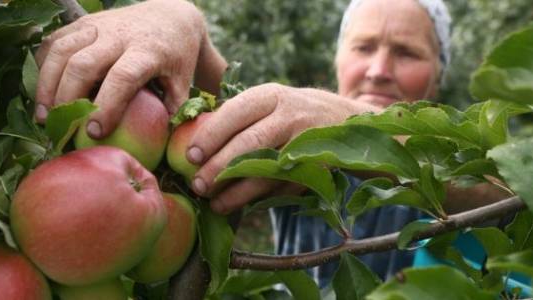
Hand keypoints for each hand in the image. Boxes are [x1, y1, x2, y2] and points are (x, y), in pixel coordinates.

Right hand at [35, 0, 205, 137]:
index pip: (122, 77)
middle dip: (67, 99)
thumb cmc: (175, 58)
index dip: (106, 105)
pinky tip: (42, 93)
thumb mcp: (182, 83)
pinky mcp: (82, 22)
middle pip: (82, 64)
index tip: (94, 133)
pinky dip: (43, 67)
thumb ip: (171, 113)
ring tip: (44, 117)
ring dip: (46, 84)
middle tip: (60, 130)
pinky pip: (54, 41)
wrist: (168, 16)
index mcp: (147, 51)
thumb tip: (157, 148)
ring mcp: (97, 25)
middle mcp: (119, 35)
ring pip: (61, 50)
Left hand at [186, 83, 379, 213]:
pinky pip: (281, 186)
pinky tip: (235, 204)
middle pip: (249, 143)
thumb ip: (236, 117)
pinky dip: (256, 198)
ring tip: (212, 202)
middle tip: (196, 184)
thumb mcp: (268, 103)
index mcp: (270, 95)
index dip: (210, 135)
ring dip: (235, 190)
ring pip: (266, 170)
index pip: (235, 113)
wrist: (344, 122)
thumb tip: (188, 140)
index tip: (190, 156)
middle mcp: (290, 115)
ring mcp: (305, 142)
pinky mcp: (316, 167)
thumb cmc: (289, 113)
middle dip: (218, 167)